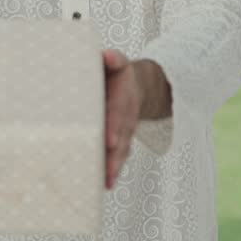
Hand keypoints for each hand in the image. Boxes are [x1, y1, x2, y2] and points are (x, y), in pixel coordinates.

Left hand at [102, 49, 141, 189]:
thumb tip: (105, 56)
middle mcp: (126, 118)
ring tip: (106, 182)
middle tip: (107, 169)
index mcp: (123, 97)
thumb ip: (112, 59)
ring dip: (114, 167)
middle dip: (115, 153)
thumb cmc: (117, 74)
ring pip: (122, 151)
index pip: (119, 112)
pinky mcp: (120, 142)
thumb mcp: (116, 62)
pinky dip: (112, 171)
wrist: (136, 86)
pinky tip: (104, 184)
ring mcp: (125, 132)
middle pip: (122, 137)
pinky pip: (118, 157)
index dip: (115, 126)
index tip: (110, 140)